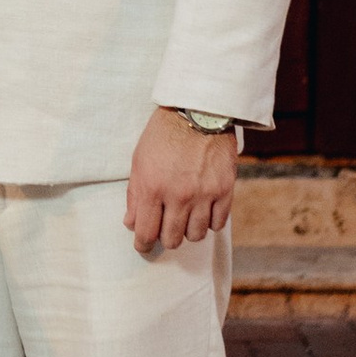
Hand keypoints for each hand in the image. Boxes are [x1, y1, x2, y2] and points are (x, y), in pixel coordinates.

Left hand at [127, 108, 237, 256]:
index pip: (146, 232)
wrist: (199, 111)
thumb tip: (131, 222)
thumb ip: (134, 194)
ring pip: (195, 235)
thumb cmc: (164, 134)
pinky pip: (217, 223)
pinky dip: (209, 222)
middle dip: (165, 238)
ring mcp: (203, 194)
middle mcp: (178, 195)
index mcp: (152, 188)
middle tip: (165, 230)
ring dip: (188, 232)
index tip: (144, 245)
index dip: (143, 244)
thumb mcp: (139, 160)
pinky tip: (203, 212)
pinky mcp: (224, 190)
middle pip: (172, 239)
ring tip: (185, 220)